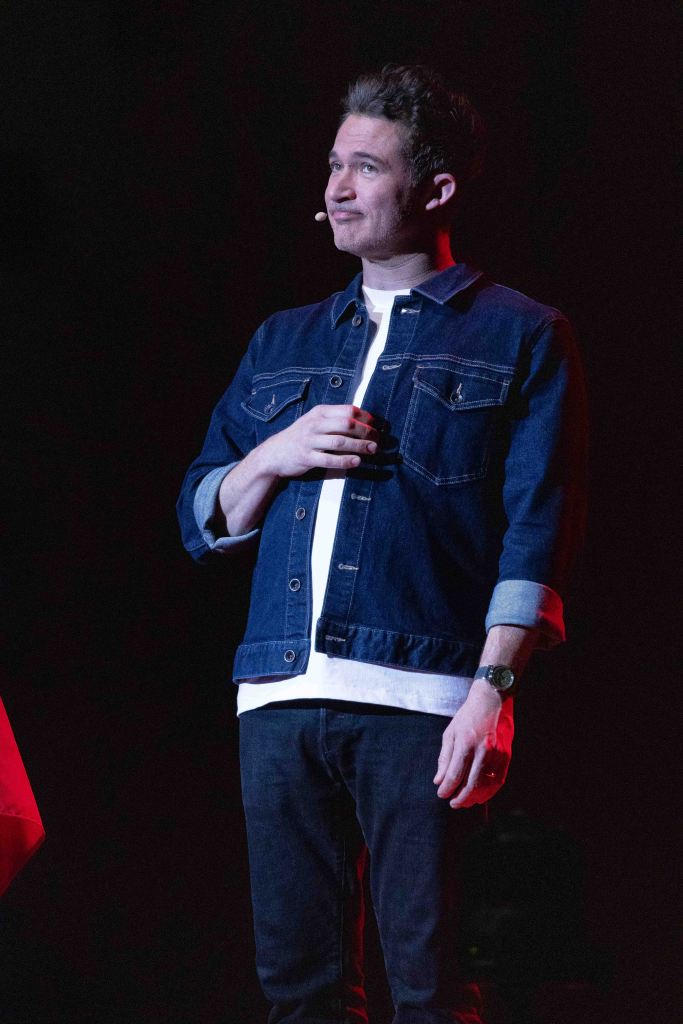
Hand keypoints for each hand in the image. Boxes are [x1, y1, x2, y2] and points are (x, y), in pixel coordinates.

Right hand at [258, 404, 378, 478]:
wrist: (274, 453)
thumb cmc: (301, 437)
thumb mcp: (315, 421)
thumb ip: (335, 419)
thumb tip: (363, 421)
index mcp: (320, 412)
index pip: (348, 410)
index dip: (366, 417)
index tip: (377, 425)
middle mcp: (315, 424)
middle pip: (347, 424)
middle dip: (366, 431)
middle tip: (377, 439)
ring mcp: (309, 440)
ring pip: (340, 441)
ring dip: (359, 446)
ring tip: (373, 450)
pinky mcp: (306, 457)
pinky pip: (329, 459)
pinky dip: (345, 460)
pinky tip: (356, 462)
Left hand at [433, 679, 513, 807]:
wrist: (492, 700)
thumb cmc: (468, 716)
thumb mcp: (450, 732)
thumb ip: (444, 758)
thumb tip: (439, 780)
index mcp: (466, 742)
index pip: (455, 773)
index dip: (447, 788)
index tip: (441, 794)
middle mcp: (483, 750)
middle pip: (472, 784)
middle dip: (461, 798)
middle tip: (453, 803)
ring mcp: (497, 753)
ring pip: (486, 785)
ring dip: (475, 798)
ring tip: (465, 802)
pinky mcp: (507, 755)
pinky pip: (498, 780)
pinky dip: (489, 792)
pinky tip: (481, 796)